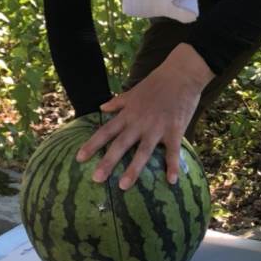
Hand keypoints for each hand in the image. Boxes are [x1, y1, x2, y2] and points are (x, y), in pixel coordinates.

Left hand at [76, 43, 213, 189]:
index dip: (92, 145)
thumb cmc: (157, 82)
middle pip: (120, 145)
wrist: (181, 74)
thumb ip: (117, 102)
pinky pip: (173, 152)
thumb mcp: (133, 91)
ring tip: (123, 186)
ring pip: (143, 152)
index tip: (79, 158)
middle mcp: (139, 123)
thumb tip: (101, 108)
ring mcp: (157, 128)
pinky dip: (172, 166)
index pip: (105, 131)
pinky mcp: (175, 130)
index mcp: (128, 114)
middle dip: (107, 162)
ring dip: (133, 169)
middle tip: (96, 179)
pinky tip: (171, 181)